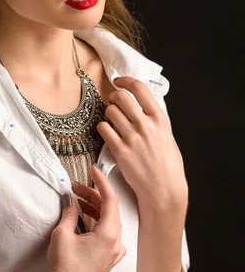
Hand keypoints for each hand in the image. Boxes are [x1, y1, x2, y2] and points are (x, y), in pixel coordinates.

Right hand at [41, 164, 125, 271]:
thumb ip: (69, 213)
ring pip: (109, 223)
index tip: (94, 171)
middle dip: (93, 196)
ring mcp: (113, 254)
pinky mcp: (107, 260)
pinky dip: (98, 224)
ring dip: (94, 210)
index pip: (110, 201)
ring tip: (77, 202)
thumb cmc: (62, 266)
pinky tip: (85, 220)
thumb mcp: (62, 233)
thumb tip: (71, 202)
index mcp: (108, 235)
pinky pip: (109, 236)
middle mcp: (115, 244)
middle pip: (109, 211)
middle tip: (77, 188)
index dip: (102, 183)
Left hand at [96, 76, 187, 212]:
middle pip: (120, 97)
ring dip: (108, 114)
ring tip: (113, 122)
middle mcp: (146, 126)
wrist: (163, 190)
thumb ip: (154, 119)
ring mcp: (132, 138)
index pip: (139, 89)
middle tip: (114, 104)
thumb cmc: (167, 165)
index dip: (125, 81)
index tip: (118, 81)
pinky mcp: (120, 151)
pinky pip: (103, 129)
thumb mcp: (167, 136)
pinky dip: (103, 128)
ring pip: (110, 111)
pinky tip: (109, 133)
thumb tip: (140, 104)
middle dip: (114, 97)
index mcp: (159, 119)